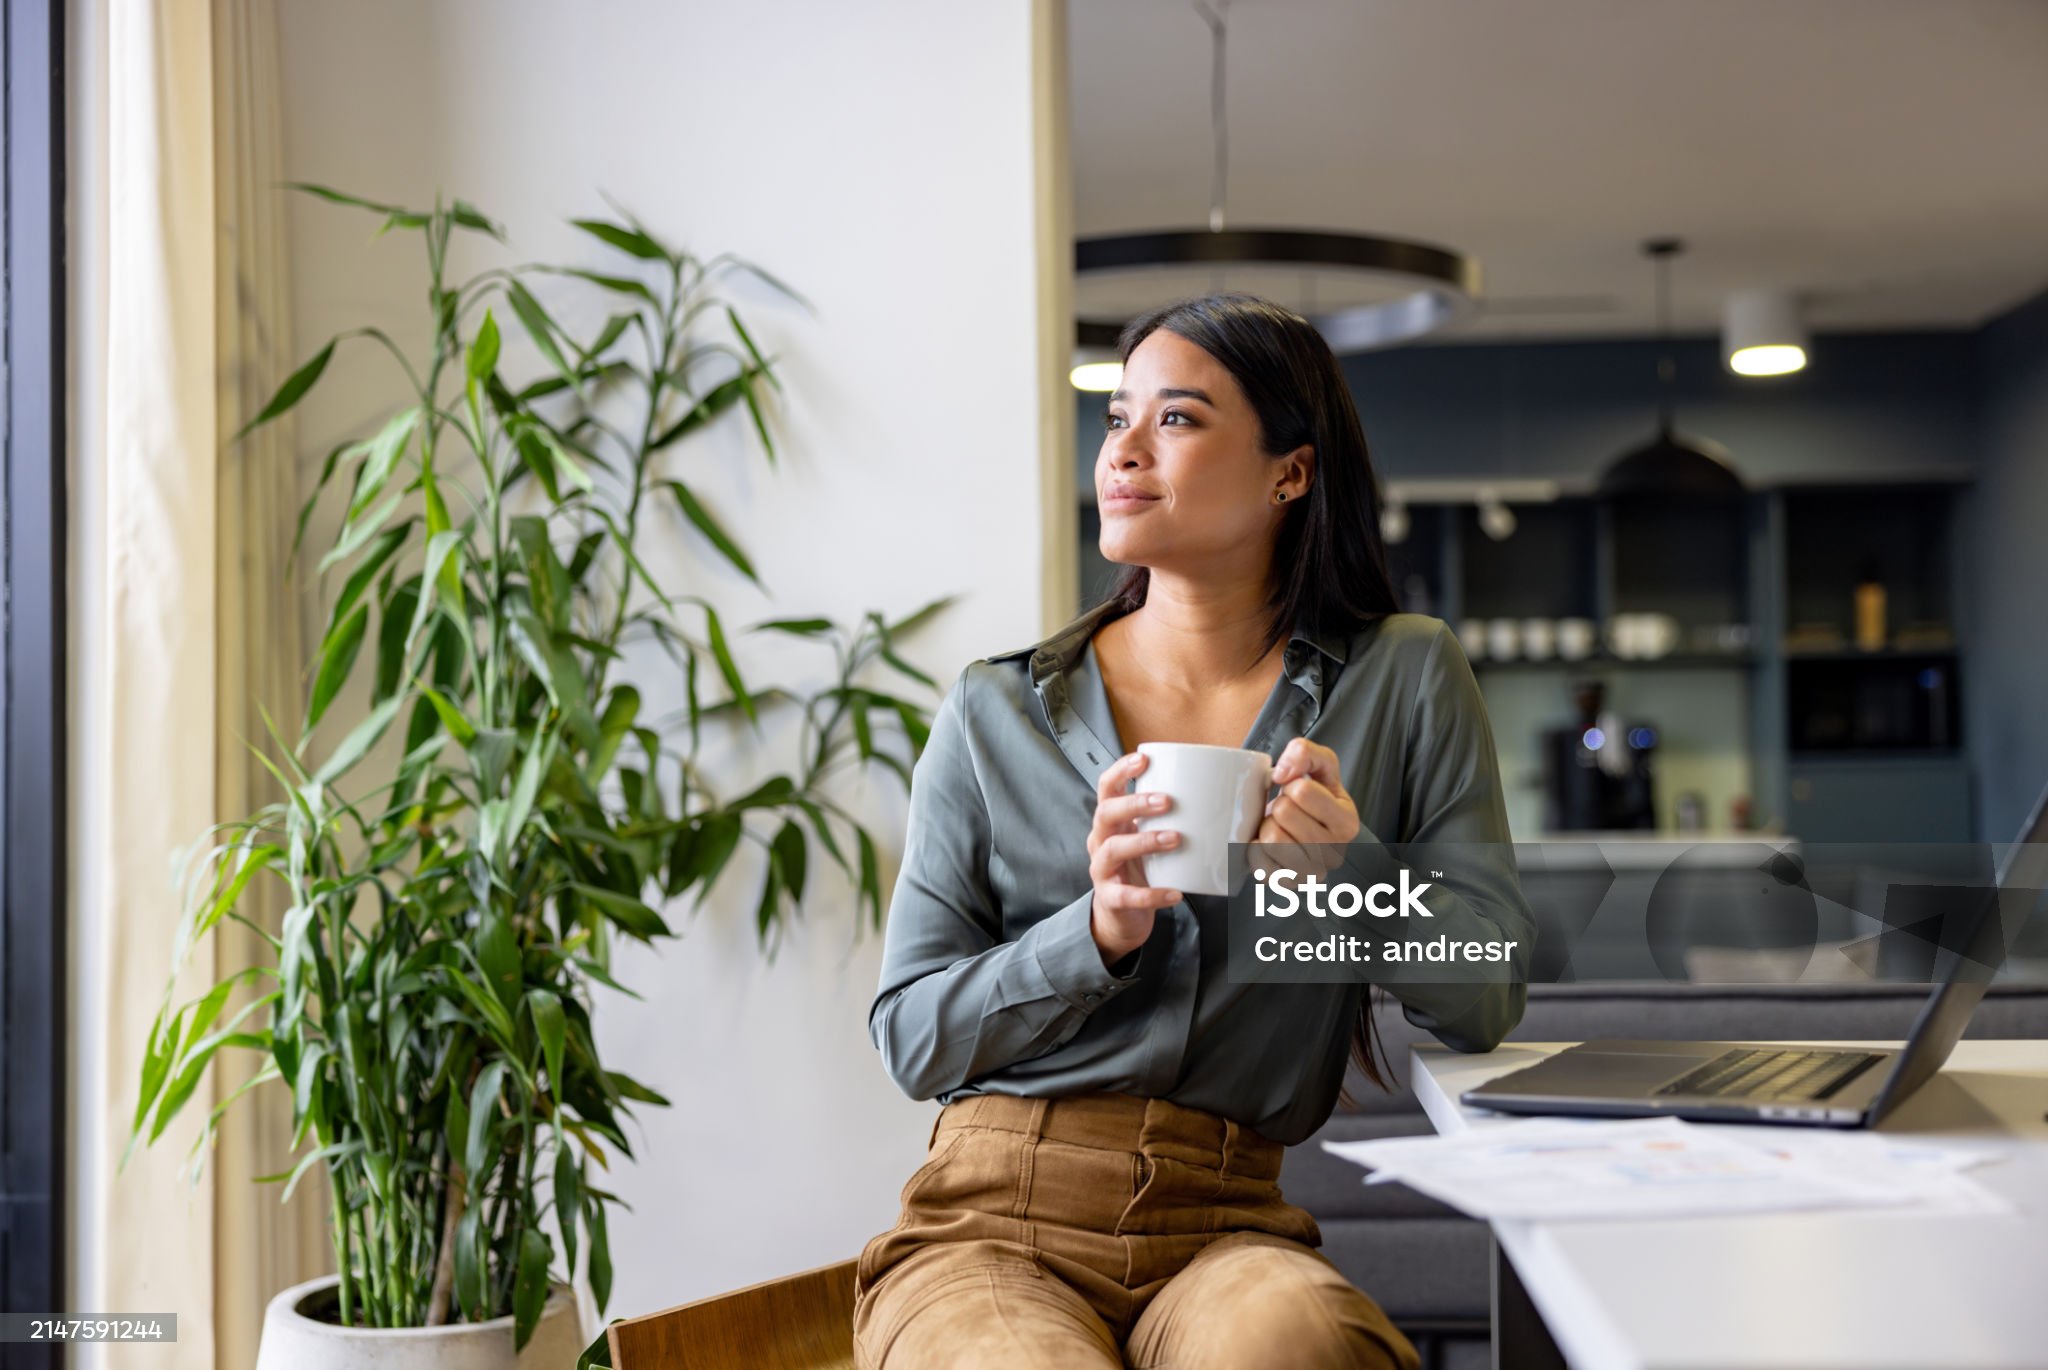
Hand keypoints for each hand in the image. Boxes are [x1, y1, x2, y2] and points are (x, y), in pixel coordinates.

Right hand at [1087, 752, 1182, 963]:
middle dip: (1135, 803)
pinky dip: (1152, 894)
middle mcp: (1100, 840)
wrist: (1123, 916)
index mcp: (1112, 820)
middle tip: (1167, 801)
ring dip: (1144, 841)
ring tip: (1175, 839)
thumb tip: (1227, 797)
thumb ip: (1173, 818)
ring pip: (1114, 848)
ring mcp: (1102, 869)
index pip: (1106, 787)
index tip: (1144, 759)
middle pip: (1106, 812)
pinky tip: (1176, 893)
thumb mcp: (1150, 837)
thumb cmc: (1143, 868)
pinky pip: (1127, 895)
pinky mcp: (1110, 898)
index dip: (1121, 770)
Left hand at [1252, 739, 1360, 880]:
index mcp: (1347, 822)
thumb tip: (1282, 772)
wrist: (1307, 834)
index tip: (1298, 793)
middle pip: (1284, 813)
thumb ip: (1306, 752)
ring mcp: (1311, 874)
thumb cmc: (1314, 799)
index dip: (1292, 785)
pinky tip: (1267, 845)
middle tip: (1286, 812)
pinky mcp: (1286, 886)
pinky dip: (1255, 849)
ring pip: (1271, 838)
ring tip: (1279, 827)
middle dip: (1278, 805)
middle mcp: (1335, 853)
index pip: (1303, 791)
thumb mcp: (1320, 767)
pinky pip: (1257, 862)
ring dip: (1267, 826)